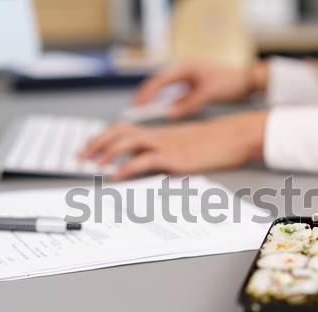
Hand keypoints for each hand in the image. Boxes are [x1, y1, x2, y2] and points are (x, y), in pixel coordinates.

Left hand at [78, 111, 267, 179]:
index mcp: (160, 132)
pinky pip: (144, 160)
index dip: (103, 137)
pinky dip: (127, 167)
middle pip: (119, 132)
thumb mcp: (188, 144)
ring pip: (127, 142)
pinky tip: (117, 175)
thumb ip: (169, 150)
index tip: (89, 148)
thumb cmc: (215, 142)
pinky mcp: (174, 158)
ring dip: (107, 153)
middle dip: (97, 143)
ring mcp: (165, 145)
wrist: (234, 136)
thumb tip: (154, 163)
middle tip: (82, 156)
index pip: (124, 129)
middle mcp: (158, 135)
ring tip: (95, 164)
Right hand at [134, 61, 267, 119]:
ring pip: (167, 89)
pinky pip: (176, 94)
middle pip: (159, 83)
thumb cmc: (230, 81)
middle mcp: (185, 70)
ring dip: (157, 100)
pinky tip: (165, 111)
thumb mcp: (208, 93)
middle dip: (147, 96)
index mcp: (186, 67)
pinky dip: (169, 102)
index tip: (139, 105)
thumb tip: (170, 113)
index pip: (160, 80)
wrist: (247, 80)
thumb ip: (189, 104)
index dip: (147, 93)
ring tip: (146, 113)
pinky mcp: (193, 85)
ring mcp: (189, 77)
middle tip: (137, 110)